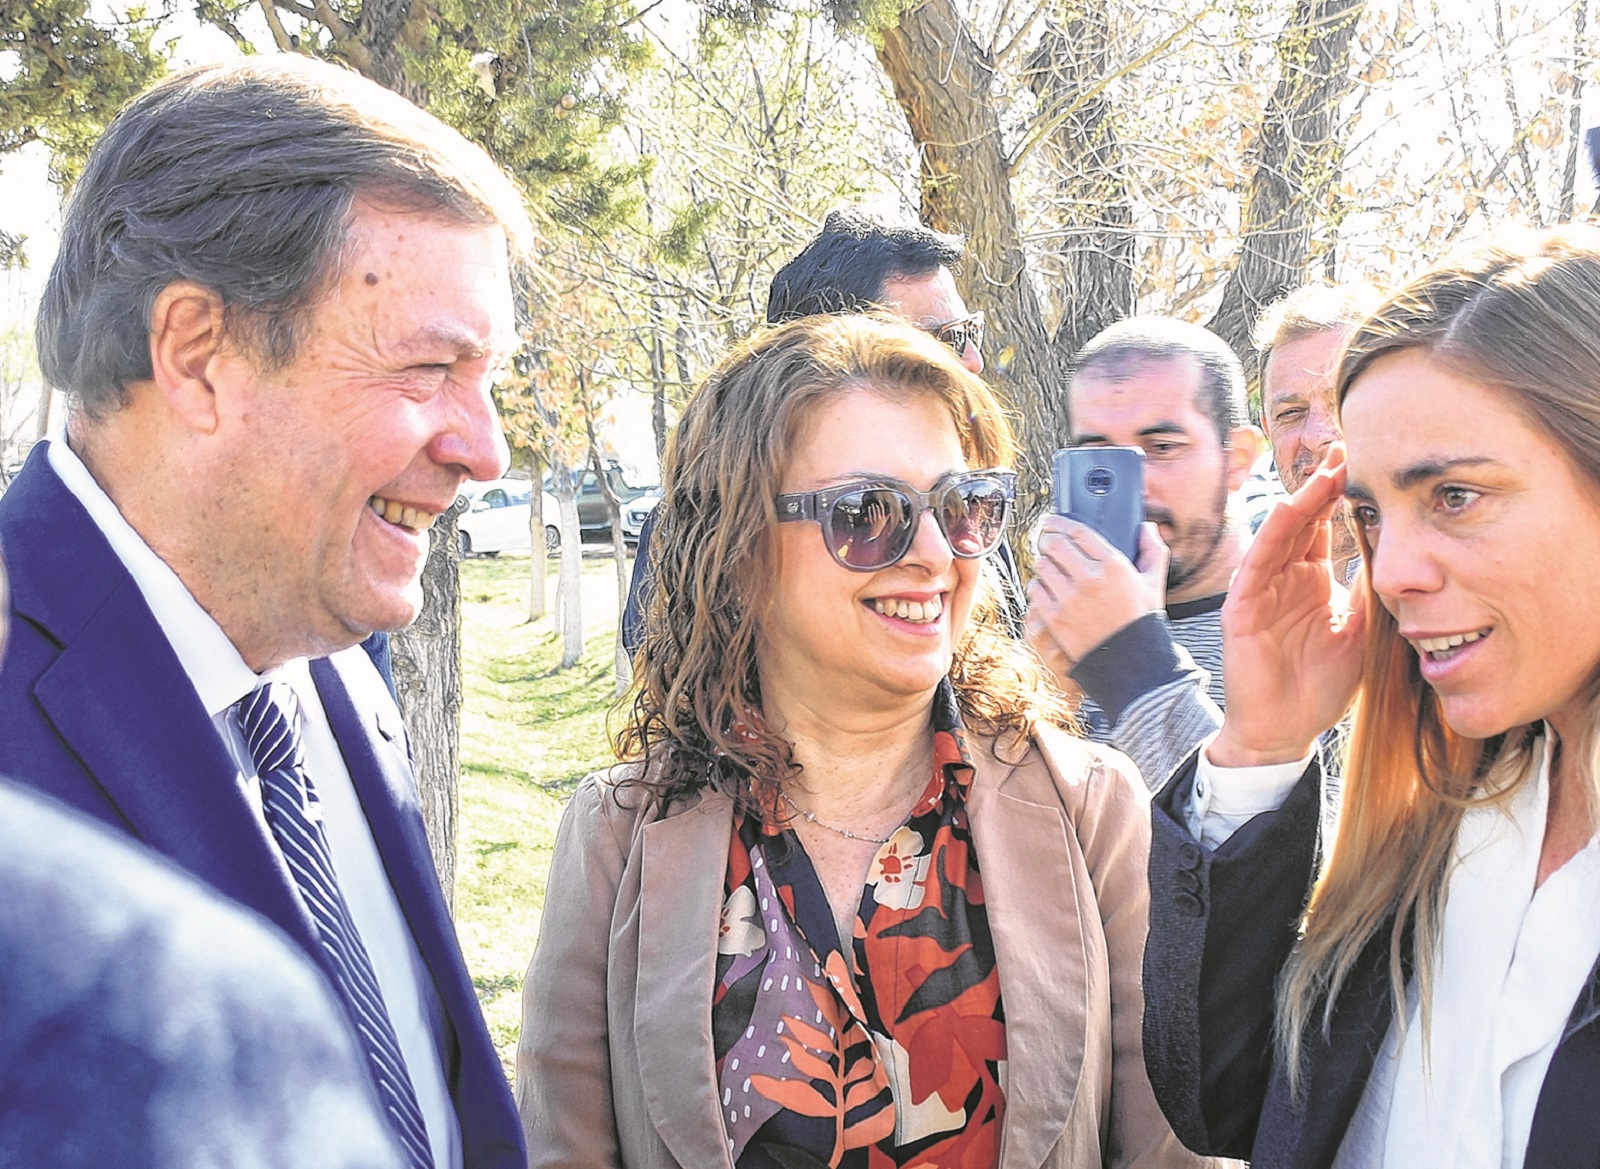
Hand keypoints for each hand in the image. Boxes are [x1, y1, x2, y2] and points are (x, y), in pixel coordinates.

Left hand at [1025, 517, 1169, 678]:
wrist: (1129, 661)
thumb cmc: (1140, 620)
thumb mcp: (1154, 583)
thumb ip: (1153, 551)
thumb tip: (1146, 527)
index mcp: (1114, 565)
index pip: (1078, 531)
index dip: (1060, 523)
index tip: (1053, 521)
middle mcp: (1091, 579)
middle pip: (1055, 544)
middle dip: (1048, 540)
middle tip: (1047, 542)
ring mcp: (1071, 598)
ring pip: (1042, 565)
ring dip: (1043, 563)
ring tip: (1049, 567)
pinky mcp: (1056, 617)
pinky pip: (1035, 589)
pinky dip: (1038, 586)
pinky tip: (1047, 588)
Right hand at [1208, 445, 1367, 766]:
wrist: (1285, 730)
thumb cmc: (1319, 686)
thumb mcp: (1360, 632)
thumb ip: (1369, 593)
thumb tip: (1396, 553)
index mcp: (1311, 582)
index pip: (1323, 528)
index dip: (1340, 497)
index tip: (1362, 464)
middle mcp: (1284, 579)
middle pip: (1301, 522)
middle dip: (1321, 486)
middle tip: (1344, 450)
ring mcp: (1260, 592)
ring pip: (1279, 536)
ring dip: (1300, 502)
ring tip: (1323, 472)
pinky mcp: (1241, 610)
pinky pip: (1255, 566)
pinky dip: (1269, 537)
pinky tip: (1284, 510)